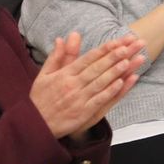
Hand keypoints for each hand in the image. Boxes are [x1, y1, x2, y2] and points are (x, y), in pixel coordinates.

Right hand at [30, 32, 145, 138]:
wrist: (35, 125)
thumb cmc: (40, 98)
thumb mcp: (44, 74)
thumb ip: (57, 56)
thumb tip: (63, 37)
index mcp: (64, 74)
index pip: (87, 59)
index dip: (103, 49)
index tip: (117, 41)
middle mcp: (72, 85)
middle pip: (96, 68)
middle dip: (113, 56)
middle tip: (128, 46)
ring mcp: (79, 98)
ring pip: (100, 82)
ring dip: (115, 71)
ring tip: (129, 61)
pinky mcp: (83, 112)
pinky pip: (99, 100)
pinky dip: (110, 91)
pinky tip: (121, 83)